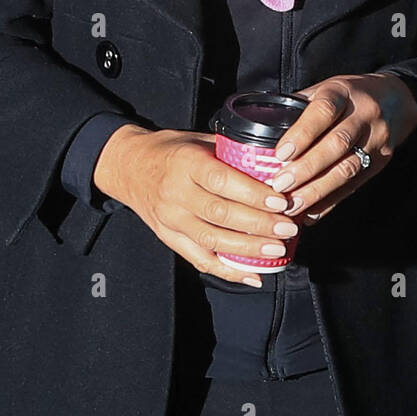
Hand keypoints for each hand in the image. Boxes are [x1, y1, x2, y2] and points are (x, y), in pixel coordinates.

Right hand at [92, 124, 302, 284]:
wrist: (128, 167)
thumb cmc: (170, 150)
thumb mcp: (197, 139)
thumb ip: (231, 150)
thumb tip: (274, 160)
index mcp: (186, 163)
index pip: (221, 180)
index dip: (252, 193)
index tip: (280, 201)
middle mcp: (176, 192)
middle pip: (220, 213)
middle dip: (258, 224)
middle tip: (288, 228)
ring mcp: (170, 219)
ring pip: (211, 239)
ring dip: (247, 249)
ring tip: (277, 251)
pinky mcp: (168, 237)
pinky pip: (198, 259)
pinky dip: (227, 271)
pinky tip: (253, 275)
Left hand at [266, 73, 416, 225]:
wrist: (396, 99)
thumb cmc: (349, 95)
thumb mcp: (326, 88)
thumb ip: (299, 106)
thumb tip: (262, 128)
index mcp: (342, 92)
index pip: (323, 111)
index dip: (302, 133)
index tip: (281, 154)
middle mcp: (363, 115)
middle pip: (336, 144)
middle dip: (306, 168)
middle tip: (280, 186)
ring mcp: (376, 139)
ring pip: (347, 169)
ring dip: (317, 191)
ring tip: (293, 205)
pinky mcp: (381, 162)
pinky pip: (354, 185)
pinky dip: (330, 202)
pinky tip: (311, 213)